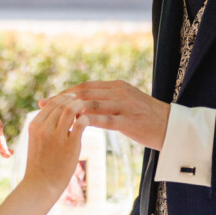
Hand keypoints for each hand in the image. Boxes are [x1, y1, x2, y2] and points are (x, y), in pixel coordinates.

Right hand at [24, 94, 85, 193]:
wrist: (41, 185)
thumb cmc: (41, 163)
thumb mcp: (37, 140)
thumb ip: (45, 125)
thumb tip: (60, 112)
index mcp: (34, 125)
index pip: (51, 103)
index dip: (64, 98)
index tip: (73, 99)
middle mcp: (44, 128)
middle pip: (61, 104)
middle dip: (74, 100)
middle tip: (83, 102)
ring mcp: (56, 136)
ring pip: (70, 110)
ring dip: (80, 106)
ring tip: (87, 109)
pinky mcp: (70, 145)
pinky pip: (81, 123)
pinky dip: (86, 119)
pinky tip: (88, 121)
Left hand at [44, 81, 169, 150]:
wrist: (173, 128)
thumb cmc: (148, 119)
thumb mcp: (127, 104)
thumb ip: (108, 101)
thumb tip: (85, 105)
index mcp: (117, 86)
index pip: (85, 86)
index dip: (65, 93)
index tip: (48, 100)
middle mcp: (119, 92)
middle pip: (83, 93)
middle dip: (61, 99)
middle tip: (42, 106)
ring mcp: (125, 105)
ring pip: (91, 104)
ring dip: (69, 110)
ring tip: (52, 117)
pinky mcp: (130, 120)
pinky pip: (105, 120)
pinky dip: (88, 121)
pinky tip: (74, 126)